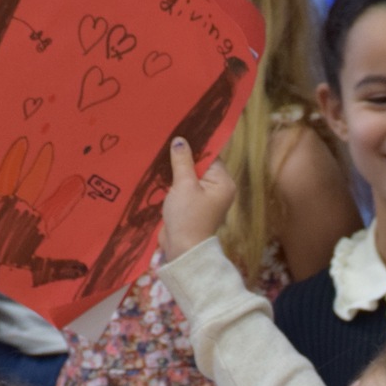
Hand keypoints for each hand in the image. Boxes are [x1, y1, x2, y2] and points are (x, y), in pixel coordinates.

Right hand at [160, 138, 235, 261]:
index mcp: (223, 182)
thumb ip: (182, 161)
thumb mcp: (183, 185)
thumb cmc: (187, 217)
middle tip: (167, 143)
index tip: (179, 135)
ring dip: (177, 170)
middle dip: (184, 158)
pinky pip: (185, 187)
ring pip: (191, 175)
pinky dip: (175, 182)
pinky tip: (162, 174)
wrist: (182, 250)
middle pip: (201, 164)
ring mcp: (206, 198)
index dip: (195, 146)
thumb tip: (180, 140)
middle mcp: (218, 188)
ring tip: (162, 158)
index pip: (211, 155)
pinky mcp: (193, 205)